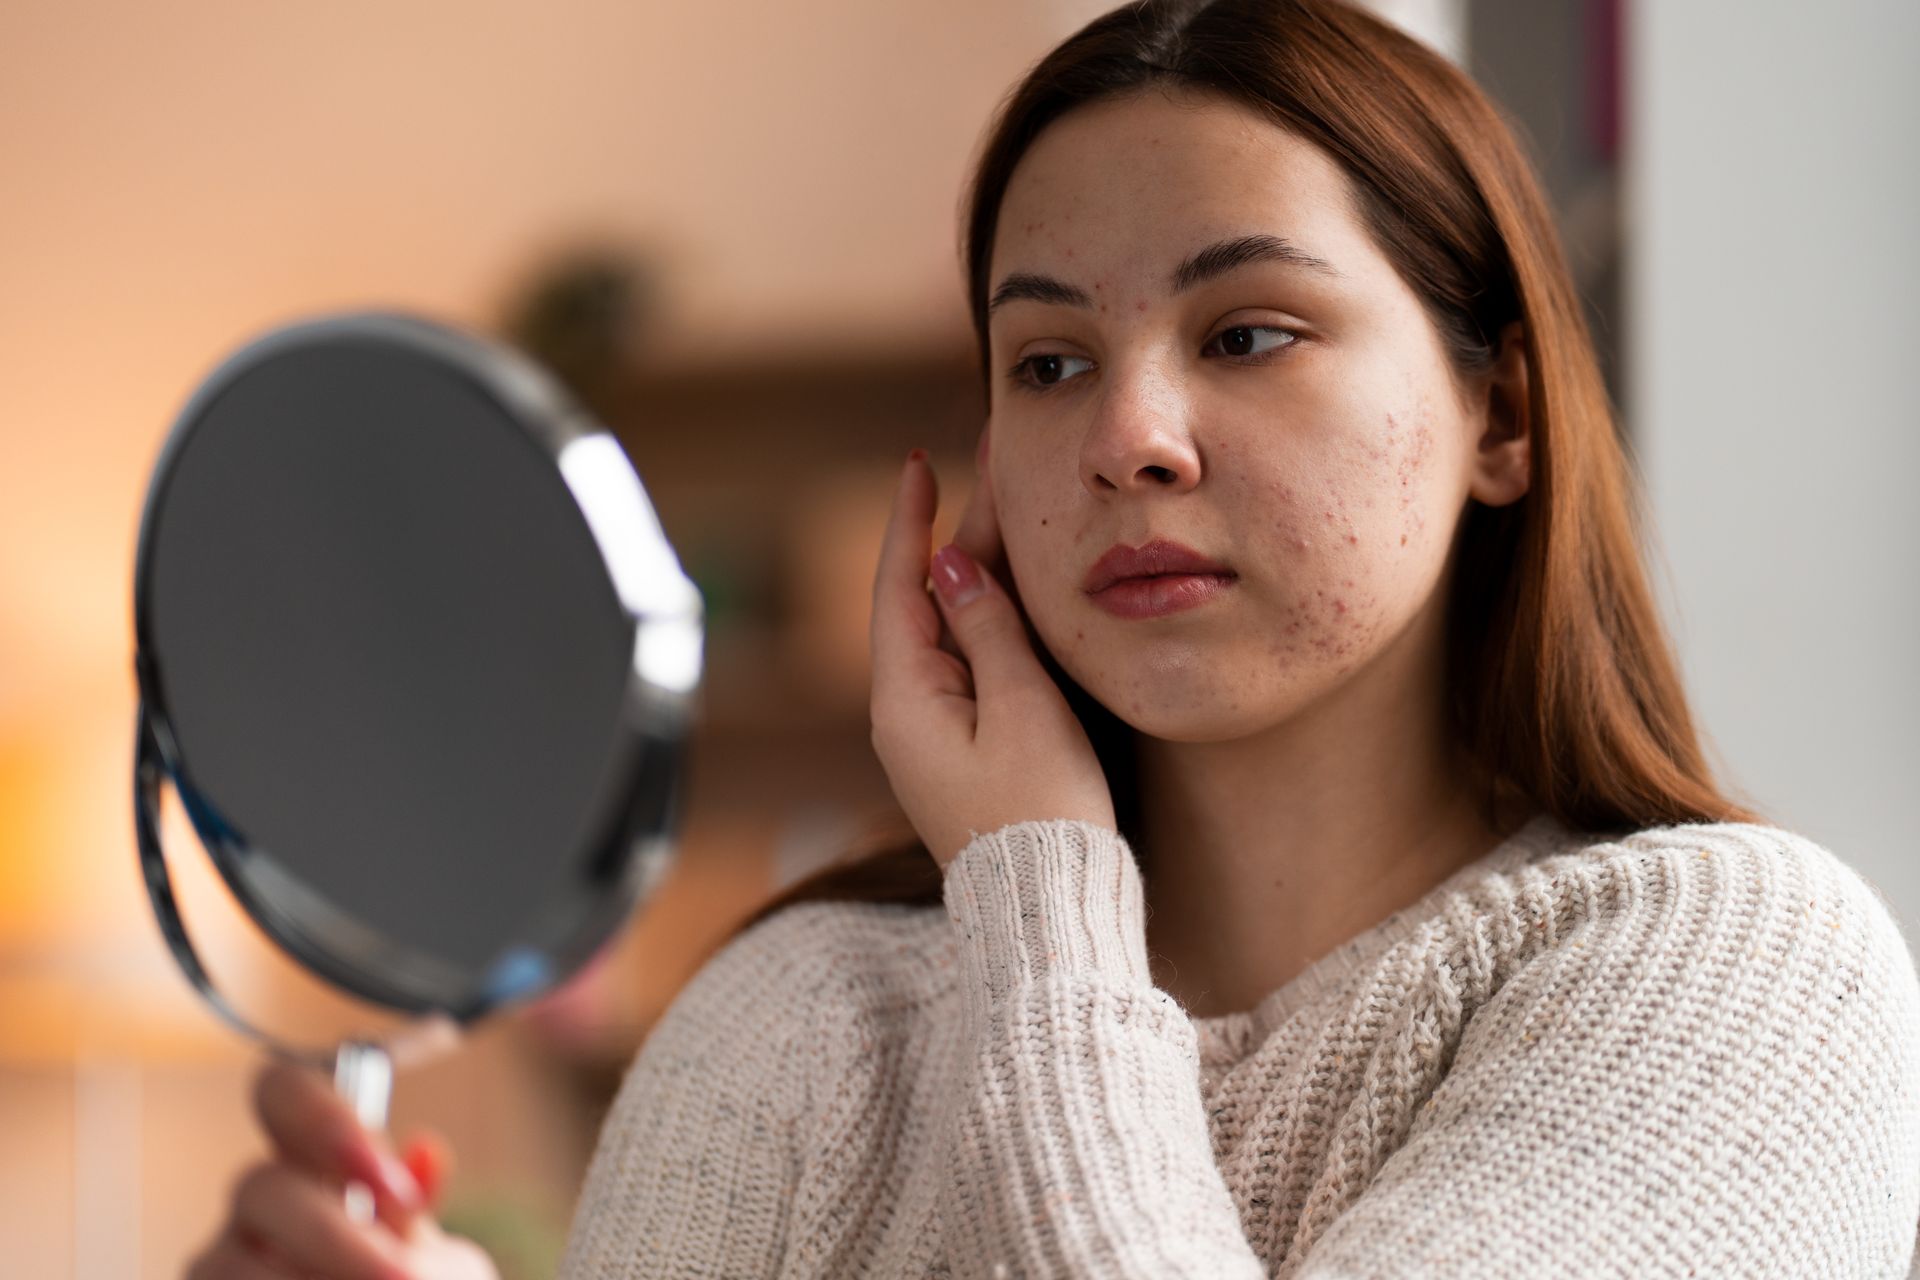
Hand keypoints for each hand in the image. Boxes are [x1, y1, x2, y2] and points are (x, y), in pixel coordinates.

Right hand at [185, 1055, 498, 1279]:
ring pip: (227, 1265)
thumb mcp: (433, 1258)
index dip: (325, 1119)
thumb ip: (413, 1209)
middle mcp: (255, 1207)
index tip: (395, 1188)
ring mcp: (218, 1266)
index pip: (281, 1091)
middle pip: (260, 1187)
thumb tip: (426, 1150)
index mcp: (313, 1162)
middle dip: (337, 1239)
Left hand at [868, 437, 1114, 872]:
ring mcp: (935, 734)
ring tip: (1014, 515)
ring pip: (954, 631)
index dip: (911, 520)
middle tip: (993, 471)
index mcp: (905, 700)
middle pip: (928, 602)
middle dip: (958, 535)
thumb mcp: (1022, 711)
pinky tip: (1021, 594)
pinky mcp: (967, 751)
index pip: (899, 586)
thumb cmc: (1040, 818)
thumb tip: (951, 567)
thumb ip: (988, 631)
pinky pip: (973, 666)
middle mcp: (907, 714)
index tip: (920, 463)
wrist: (1049, 914)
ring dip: (981, 574)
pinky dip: (994, 622)